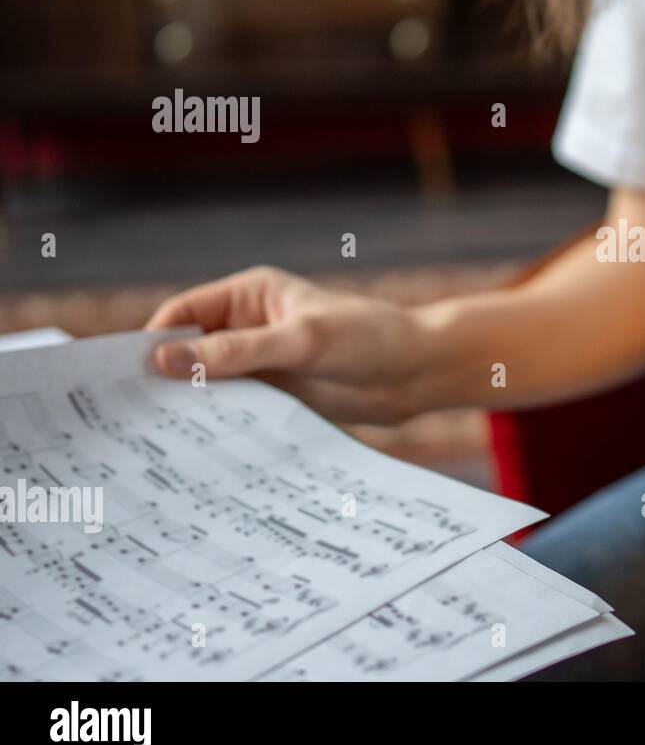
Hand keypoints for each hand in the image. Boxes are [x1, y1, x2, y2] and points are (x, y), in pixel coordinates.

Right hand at [146, 266, 425, 423]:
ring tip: (155, 441)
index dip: (152, 342)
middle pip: (190, 350)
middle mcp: (249, 324)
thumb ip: (236, 353)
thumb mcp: (301, 342)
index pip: (183, 314)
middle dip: (164, 377)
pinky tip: (199, 449)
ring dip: (190, 404)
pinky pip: (236, 406)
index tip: (123, 379)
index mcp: (249, 295)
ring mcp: (262, 360)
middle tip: (129, 419)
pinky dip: (218, 422)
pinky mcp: (278, 392)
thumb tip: (164, 359)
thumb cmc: (369, 339)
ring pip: (210, 382)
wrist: (419, 372)